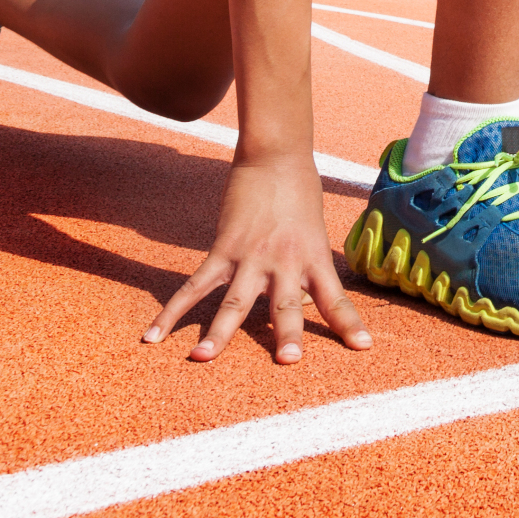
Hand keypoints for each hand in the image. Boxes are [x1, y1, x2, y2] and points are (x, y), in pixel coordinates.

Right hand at [147, 155, 369, 365]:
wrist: (276, 156)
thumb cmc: (301, 194)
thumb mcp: (314, 232)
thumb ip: (307, 268)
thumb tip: (303, 302)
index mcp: (314, 259)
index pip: (336, 299)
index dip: (349, 324)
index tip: (364, 348)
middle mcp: (285, 263)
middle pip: (286, 306)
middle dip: (286, 335)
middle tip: (288, 361)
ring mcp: (251, 257)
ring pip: (235, 302)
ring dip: (219, 333)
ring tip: (203, 358)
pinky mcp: (223, 249)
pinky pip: (195, 285)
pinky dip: (173, 311)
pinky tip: (155, 334)